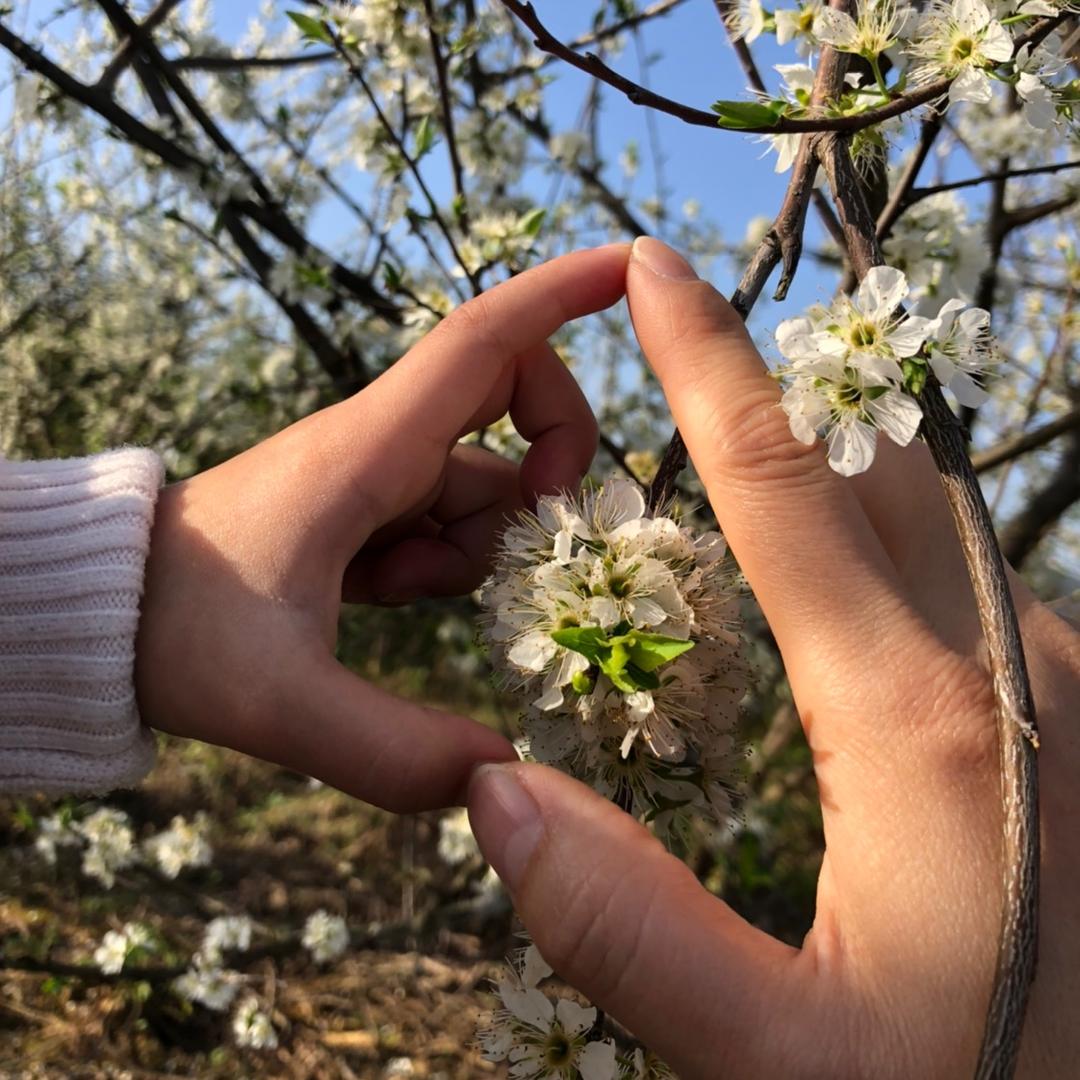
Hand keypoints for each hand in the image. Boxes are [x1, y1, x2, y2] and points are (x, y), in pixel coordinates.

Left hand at [135, 244, 629, 810]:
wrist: (100, 608)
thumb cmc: (174, 628)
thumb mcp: (281, 702)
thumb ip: (391, 751)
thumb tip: (501, 777)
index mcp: (371, 449)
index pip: (488, 342)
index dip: (567, 295)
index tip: (637, 266)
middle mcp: (383, 445)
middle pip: (515, 408)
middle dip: (548, 474)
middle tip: (531, 554)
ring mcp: (376, 476)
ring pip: (485, 486)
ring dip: (479, 551)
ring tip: (395, 599)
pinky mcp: (365, 511)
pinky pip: (446, 523)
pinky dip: (445, 566)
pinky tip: (384, 602)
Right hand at [467, 237, 1079, 1077]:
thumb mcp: (777, 1058)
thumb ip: (624, 929)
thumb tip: (493, 792)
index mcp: (913, 720)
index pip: (779, 486)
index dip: (704, 365)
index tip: (654, 269)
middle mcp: (1002, 666)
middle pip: (869, 462)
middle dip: (770, 382)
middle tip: (681, 330)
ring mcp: (1056, 680)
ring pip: (929, 514)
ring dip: (828, 456)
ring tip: (737, 435)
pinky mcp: (1069, 712)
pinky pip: (965, 577)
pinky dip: (884, 531)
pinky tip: (837, 564)